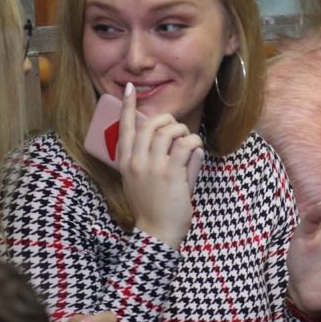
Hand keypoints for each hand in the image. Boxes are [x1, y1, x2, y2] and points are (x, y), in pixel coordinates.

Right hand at [119, 83, 202, 248]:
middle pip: (150, 124)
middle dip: (167, 120)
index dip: (127, 106)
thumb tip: (159, 141)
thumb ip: (142, 161)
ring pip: (169, 131)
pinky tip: (195, 149)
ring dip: (183, 132)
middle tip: (176, 128)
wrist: (156, 232)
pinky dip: (194, 142)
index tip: (129, 89)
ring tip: (187, 142)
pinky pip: (185, 145)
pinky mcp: (171, 173)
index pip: (124, 127)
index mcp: (125, 162)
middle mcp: (136, 161)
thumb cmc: (149, 208)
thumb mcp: (135, 181)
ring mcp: (153, 167)